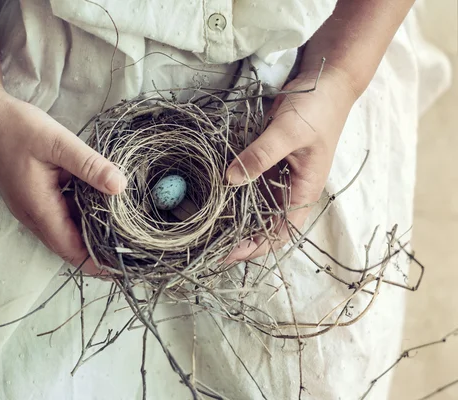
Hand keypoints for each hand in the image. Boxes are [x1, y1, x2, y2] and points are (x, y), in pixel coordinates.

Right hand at [0, 90, 126, 273]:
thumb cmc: (15, 127)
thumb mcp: (58, 142)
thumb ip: (90, 165)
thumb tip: (120, 187)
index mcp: (39, 208)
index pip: (71, 250)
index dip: (97, 262)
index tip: (123, 266)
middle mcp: (32, 214)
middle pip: (68, 245)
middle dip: (97, 252)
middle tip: (130, 249)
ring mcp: (30, 206)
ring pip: (63, 229)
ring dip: (88, 232)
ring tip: (121, 230)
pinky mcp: (30, 195)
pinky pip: (57, 214)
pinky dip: (78, 214)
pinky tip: (98, 202)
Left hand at [226, 69, 358, 260]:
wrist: (325, 83)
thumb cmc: (316, 110)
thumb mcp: (287, 132)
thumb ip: (260, 155)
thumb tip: (230, 179)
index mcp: (303, 192)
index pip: (280, 233)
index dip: (255, 247)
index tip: (228, 254)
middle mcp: (290, 190)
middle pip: (264, 225)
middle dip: (239, 237)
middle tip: (207, 243)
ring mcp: (278, 177)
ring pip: (254, 206)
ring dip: (233, 216)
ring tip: (205, 225)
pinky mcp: (267, 162)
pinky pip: (248, 183)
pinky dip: (233, 191)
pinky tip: (212, 195)